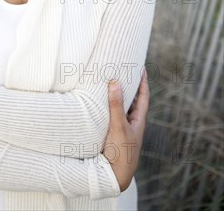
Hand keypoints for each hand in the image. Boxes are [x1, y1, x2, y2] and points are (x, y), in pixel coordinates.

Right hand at [102, 69, 148, 191]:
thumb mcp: (118, 126)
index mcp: (138, 120)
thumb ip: (116, 105)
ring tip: (112, 83)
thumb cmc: (121, 153)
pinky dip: (109, 108)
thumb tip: (115, 81)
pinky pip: (112, 117)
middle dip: (130, 86)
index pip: (143, 96)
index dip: (143, 82)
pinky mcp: (112, 135)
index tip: (142, 68)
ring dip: (118, 97)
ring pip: (122, 109)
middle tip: (124, 71)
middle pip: (133, 101)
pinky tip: (100, 104)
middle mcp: (131, 124)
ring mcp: (122, 130)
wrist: (115, 177)